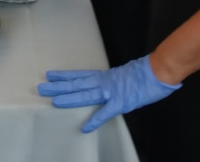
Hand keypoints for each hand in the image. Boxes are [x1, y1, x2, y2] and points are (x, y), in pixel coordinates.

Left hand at [38, 55, 180, 132]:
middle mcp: (103, 81)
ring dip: (70, 99)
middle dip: (59, 87)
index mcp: (104, 76)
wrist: (158, 71)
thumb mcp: (122, 76)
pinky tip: (85, 128)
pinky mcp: (121, 102)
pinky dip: (95, 120)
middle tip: (41, 88)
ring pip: (86, 95)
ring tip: (54, 102)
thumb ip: (111, 81)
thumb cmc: (143, 74)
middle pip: (77, 84)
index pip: (79, 75)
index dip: (64, 76)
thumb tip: (104, 86)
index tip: (50, 75)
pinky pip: (106, 112)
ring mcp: (111, 91)